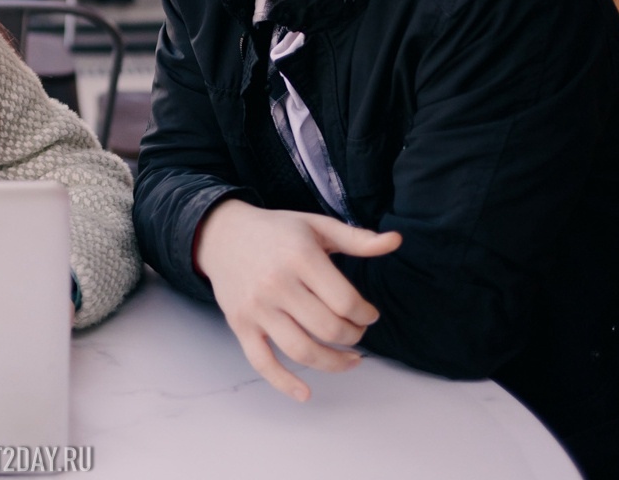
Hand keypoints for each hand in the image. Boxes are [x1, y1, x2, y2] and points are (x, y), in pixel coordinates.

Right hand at [196, 200, 400, 401]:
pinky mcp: (240, 324)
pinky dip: (284, 383)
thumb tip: (396, 242)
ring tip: (350, 360)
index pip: (345, 302)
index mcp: (300, 257)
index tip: (368, 314)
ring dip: (334, 363)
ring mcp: (256, 307)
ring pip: (302, 350)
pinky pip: (262, 362)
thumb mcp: (316, 226)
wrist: (221, 234)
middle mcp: (276, 283)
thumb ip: (356, 238)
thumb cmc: (276, 231)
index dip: (366, 315)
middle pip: (328, 329)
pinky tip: (306, 393)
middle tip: (356, 332)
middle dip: (353, 337)